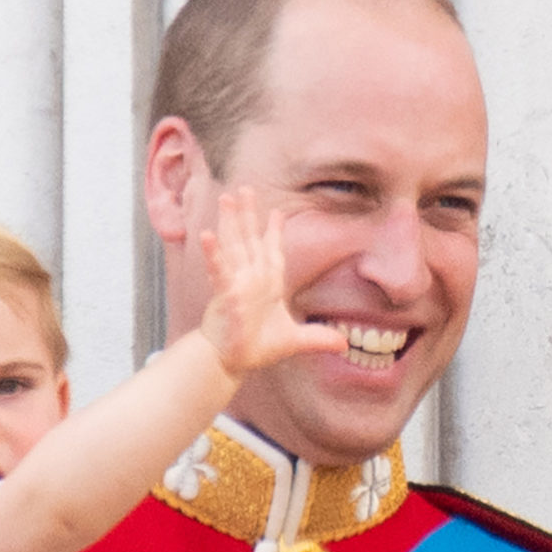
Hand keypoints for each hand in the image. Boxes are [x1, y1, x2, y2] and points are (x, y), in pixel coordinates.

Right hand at [196, 188, 344, 377]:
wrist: (234, 362)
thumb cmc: (257, 347)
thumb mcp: (295, 340)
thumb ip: (318, 337)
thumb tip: (345, 345)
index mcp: (267, 284)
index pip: (271, 252)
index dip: (273, 232)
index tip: (277, 213)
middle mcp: (251, 279)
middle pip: (250, 240)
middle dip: (248, 214)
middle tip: (246, 189)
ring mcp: (237, 284)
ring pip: (234, 246)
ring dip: (231, 222)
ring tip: (226, 198)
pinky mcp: (226, 295)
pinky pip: (219, 271)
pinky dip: (213, 254)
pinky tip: (206, 235)